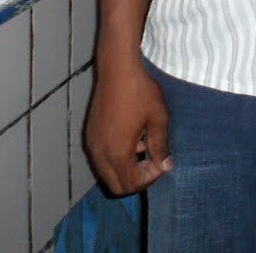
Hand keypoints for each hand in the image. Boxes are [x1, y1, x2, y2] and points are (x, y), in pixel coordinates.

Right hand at [84, 60, 172, 194]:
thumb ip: (161, 146)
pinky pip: (101, 158)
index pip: (131, 184)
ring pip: (107, 173)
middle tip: (152, 160)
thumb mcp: (158, 118)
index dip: (149, 178)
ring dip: (125, 168)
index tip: (160, 161)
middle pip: (116, 186)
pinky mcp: (90, 134)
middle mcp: (100, 153)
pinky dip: (116, 158)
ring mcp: (92, 144)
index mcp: (117, 153)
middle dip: (136, 179)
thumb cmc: (140, 92)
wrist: (117, 69)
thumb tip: (166, 167)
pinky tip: (131, 137)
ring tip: (143, 145)